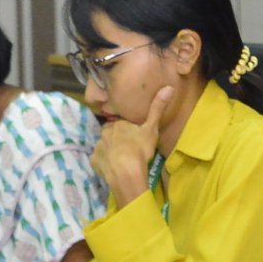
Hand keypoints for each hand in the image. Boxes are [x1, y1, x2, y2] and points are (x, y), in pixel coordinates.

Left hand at [92, 86, 172, 203]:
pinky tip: (113, 168)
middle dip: (116, 138)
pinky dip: (104, 163)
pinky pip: (99, 160)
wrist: (126, 174)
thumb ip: (157, 109)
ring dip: (110, 150)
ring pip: (103, 146)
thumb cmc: (139, 149)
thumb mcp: (151, 129)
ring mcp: (97, 148)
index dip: (126, 128)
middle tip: (128, 146)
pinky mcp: (94, 162)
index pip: (120, 123)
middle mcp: (104, 133)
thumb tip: (168, 87)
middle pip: (109, 133)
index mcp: (117, 124)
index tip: (133, 134)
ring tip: (121, 159)